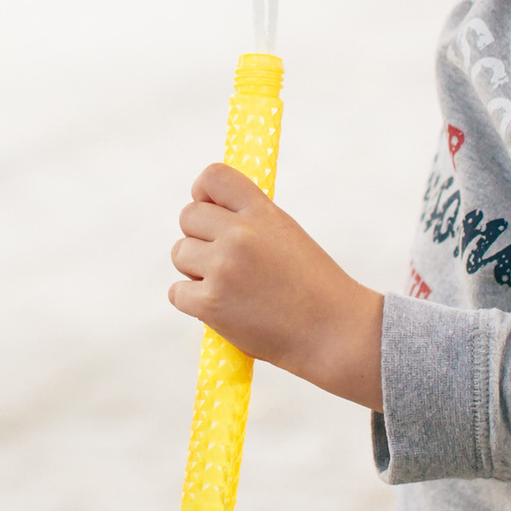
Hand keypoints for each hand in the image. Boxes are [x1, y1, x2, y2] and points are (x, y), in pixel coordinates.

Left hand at [172, 164, 384, 410]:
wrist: (333, 332)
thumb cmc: (314, 288)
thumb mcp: (288, 236)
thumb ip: (252, 221)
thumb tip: (212, 212)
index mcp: (262, 212)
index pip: (213, 177)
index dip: (203, 192)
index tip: (209, 209)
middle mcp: (239, 235)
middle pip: (188, 216)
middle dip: (199, 237)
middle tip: (223, 260)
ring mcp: (223, 268)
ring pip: (180, 254)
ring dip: (195, 270)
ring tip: (229, 287)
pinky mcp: (210, 303)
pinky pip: (177, 292)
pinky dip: (192, 302)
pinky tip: (221, 308)